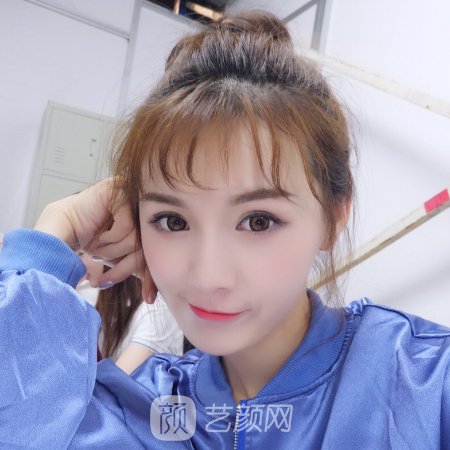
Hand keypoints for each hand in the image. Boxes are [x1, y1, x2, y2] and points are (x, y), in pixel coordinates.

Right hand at [34, 179, 155, 301]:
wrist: (60, 231)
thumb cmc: (92, 242)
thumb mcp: (122, 259)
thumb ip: (141, 265)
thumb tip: (162, 287)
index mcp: (150, 224)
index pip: (158, 251)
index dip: (153, 276)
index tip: (148, 298)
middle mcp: (145, 207)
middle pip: (148, 247)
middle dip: (124, 268)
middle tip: (105, 280)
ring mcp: (134, 196)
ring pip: (136, 239)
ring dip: (112, 253)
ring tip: (98, 251)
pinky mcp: (121, 191)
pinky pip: (126, 226)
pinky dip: (110, 238)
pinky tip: (100, 236)